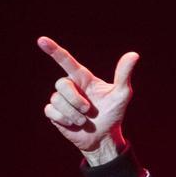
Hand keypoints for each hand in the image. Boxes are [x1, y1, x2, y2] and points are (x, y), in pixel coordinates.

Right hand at [37, 36, 138, 163]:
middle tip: (88, 110)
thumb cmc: (113, 113)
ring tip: (84, 120)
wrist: (104, 136)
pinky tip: (74, 124)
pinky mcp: (55, 113)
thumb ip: (124, 74)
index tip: (41, 40)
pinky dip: (65, 120)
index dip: (53, 50)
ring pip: (56, 99)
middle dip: (75, 99)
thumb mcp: (122, 94)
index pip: (66, 61)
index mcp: (83, 78)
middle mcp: (70, 86)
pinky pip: (51, 111)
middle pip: (61, 83)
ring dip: (73, 113)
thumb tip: (134, 54)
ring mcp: (61, 100)